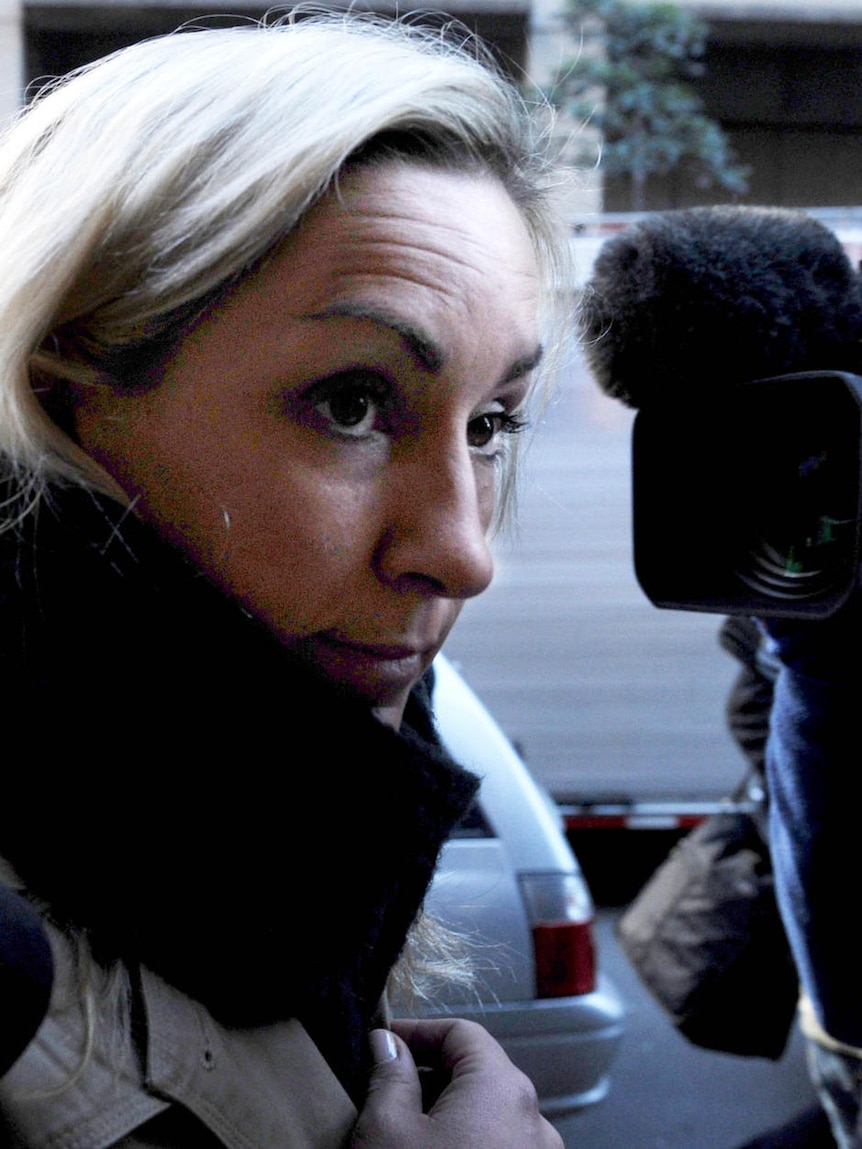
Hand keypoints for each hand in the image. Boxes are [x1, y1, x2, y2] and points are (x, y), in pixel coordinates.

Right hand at [350, 1018, 563, 1148]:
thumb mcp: (387, 1131)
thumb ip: (388, 1076)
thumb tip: (387, 1046)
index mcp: (503, 1088)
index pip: (461, 1031)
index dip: (417, 1032)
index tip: (383, 1043)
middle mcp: (534, 1119)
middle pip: (476, 1073)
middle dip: (429, 1076)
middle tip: (385, 1091)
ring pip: (487, 1114)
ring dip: (447, 1113)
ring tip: (405, 1132)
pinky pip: (497, 1144)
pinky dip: (466, 1141)